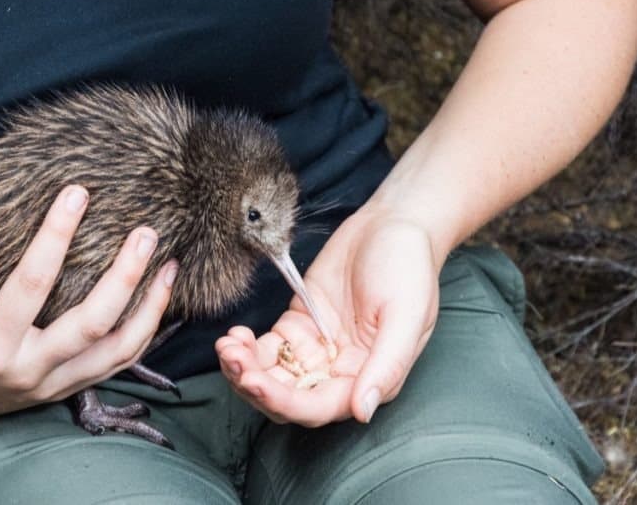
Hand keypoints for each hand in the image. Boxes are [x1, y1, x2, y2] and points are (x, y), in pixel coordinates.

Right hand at [0, 186, 176, 428]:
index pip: (31, 285)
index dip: (56, 235)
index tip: (77, 192)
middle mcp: (27, 372)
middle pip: (93, 323)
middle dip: (125, 275)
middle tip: (146, 231)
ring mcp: (50, 385)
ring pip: (118, 351)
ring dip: (149, 308)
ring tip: (169, 265)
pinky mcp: (64, 389)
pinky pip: (117, 364)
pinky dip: (144, 333)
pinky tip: (158, 299)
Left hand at [216, 204, 442, 425]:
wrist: (393, 224)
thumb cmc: (408, 268)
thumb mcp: (406, 315)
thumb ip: (387, 365)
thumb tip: (363, 411)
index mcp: (368, 378)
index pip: (319, 406)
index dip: (284, 401)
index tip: (255, 383)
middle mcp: (339, 372)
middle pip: (288, 398)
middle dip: (255, 386)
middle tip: (232, 361)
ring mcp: (316, 350)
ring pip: (272, 377)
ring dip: (244, 370)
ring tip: (227, 346)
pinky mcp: (297, 326)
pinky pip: (266, 350)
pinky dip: (246, 349)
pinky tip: (234, 335)